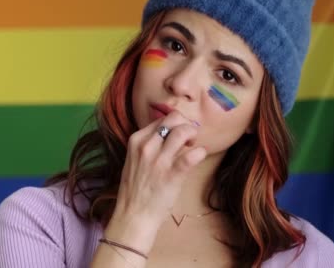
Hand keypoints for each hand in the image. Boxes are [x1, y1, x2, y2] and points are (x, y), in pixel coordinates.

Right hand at [105, 111, 206, 252]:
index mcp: (136, 140)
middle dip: (187, 124)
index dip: (176, 123)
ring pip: (183, 131)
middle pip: (173, 119)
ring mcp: (159, 160)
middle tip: (189, 138)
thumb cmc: (135, 189)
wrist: (133, 214)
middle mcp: (146, 146)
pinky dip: (200, 152)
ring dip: (193, 135)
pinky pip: (192, 155)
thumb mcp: (134, 159)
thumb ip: (149, 145)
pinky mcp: (172, 174)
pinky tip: (199, 156)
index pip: (162, 118)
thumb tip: (170, 134)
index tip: (180, 135)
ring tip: (193, 146)